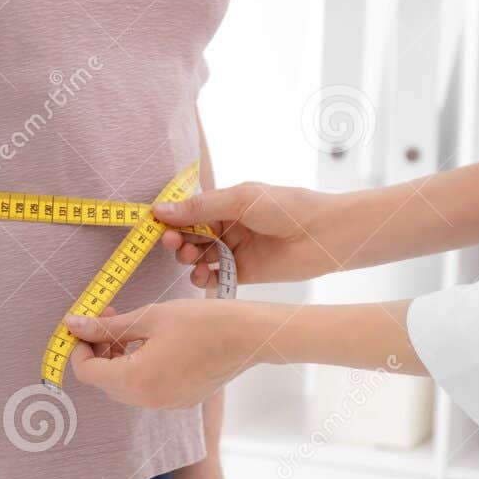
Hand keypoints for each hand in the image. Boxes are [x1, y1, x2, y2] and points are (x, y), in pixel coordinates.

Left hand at [66, 299, 264, 407]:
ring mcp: (166, 403)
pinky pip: (147, 388)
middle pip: (104, 381)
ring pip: (125, 385)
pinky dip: (139, 367)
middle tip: (108, 317)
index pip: (86, 372)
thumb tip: (72, 325)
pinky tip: (152, 343)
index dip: (79, 347)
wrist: (248, 336)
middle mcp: (148, 400)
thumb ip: (108, 327)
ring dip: (118, 358)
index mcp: (136, 380)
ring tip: (131, 328)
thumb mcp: (149, 318)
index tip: (85, 323)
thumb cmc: (202, 321)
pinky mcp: (181, 399)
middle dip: (99, 350)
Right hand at [154, 183, 340, 286]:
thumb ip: (199, 208)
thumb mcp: (239, 200)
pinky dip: (204, 278)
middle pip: (190, 236)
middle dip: (178, 240)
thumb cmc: (285, 208)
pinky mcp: (243, 273)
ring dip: (189, 259)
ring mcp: (234, 251)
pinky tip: (202, 275)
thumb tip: (159, 210)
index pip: (188, 212)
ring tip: (192, 259)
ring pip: (199, 257)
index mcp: (225, 204)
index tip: (156, 226)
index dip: (171, 219)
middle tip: (174, 244)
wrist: (322, 235)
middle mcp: (227, 227)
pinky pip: (215, 277)